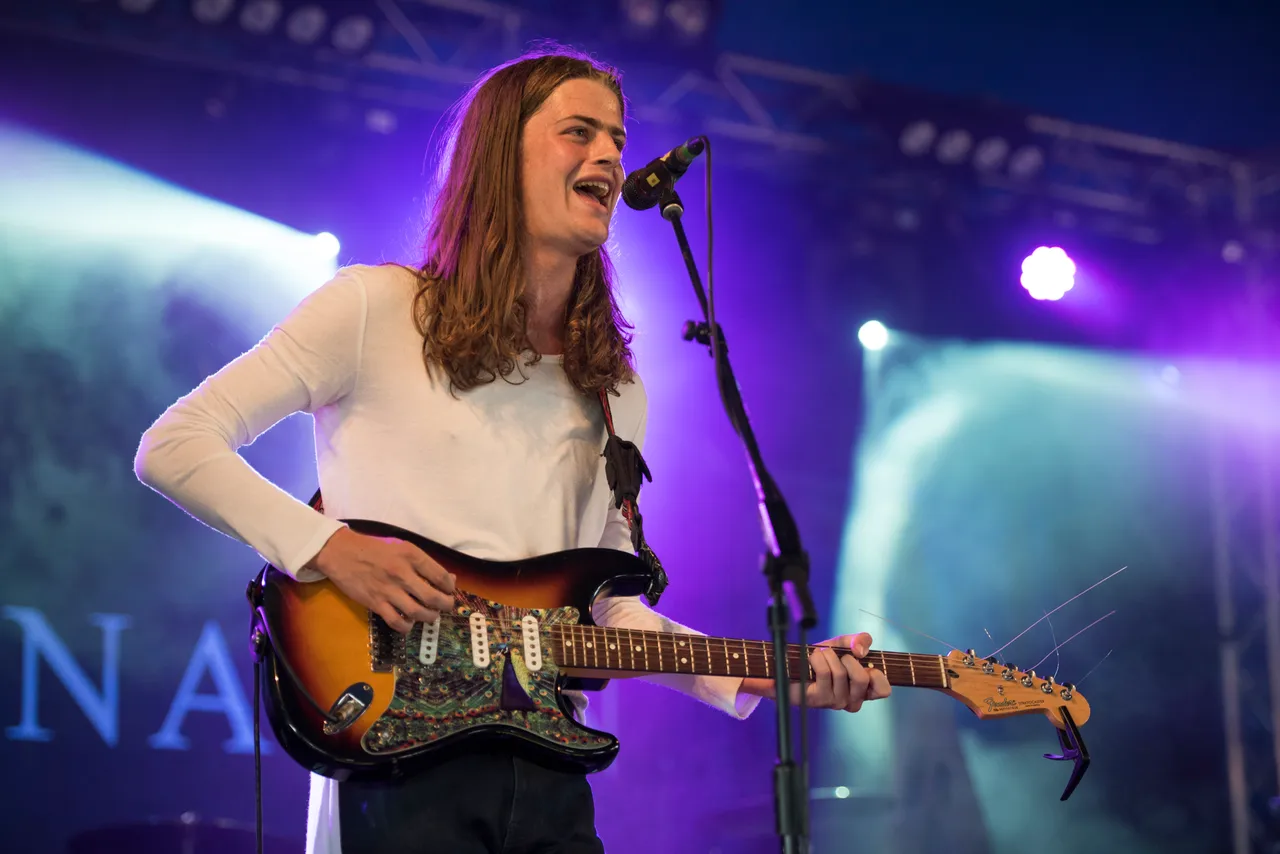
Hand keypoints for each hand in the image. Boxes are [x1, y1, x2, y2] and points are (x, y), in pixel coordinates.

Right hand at [306, 527, 455, 632]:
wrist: (341, 552)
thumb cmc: (373, 548)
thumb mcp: (401, 546)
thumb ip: (423, 562)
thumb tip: (449, 579)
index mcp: (410, 555)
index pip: (440, 575)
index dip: (450, 587)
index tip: (449, 590)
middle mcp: (402, 572)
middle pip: (433, 597)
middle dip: (445, 605)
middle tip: (446, 606)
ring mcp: (388, 590)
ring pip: (417, 612)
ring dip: (429, 618)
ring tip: (431, 616)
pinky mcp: (375, 603)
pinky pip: (396, 622)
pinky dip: (407, 626)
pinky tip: (409, 622)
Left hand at [796, 633, 890, 711]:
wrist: (792, 666)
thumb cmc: (821, 659)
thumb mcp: (843, 645)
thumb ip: (859, 641)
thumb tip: (860, 651)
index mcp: (863, 690)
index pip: (883, 690)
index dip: (876, 674)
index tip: (862, 662)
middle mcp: (852, 700)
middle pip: (861, 678)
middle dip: (848, 659)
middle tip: (838, 657)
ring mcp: (835, 702)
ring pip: (840, 672)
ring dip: (828, 656)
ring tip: (821, 656)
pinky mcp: (819, 699)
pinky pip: (824, 672)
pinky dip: (818, 659)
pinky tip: (812, 659)